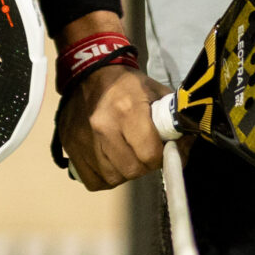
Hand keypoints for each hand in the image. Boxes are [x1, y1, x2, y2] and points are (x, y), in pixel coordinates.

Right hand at [60, 63, 169, 191]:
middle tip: (145, 153)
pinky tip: (110, 162)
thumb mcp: (155, 92)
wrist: (88, 73)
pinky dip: (104, 177)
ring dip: (125, 171)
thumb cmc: (126, 84)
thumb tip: (184, 148)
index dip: (162, 157)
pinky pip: (93, 181)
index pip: (150, 154)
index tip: (163, 151)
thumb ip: (173, 121)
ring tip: (127, 154)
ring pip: (113, 178)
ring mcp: (83, 139)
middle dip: (145, 165)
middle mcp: (102, 127)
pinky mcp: (70, 147)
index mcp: (127, 110)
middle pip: (132, 169)